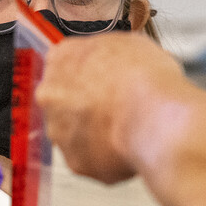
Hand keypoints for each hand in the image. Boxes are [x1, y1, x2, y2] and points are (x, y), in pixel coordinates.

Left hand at [36, 31, 185, 182]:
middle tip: (118, 107)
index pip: (65, 65)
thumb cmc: (145, 79)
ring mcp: (59, 131)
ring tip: (127, 129)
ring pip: (75, 133)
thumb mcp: (131, 44)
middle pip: (64, 101)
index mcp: (61, 59)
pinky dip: (107, 156)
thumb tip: (117, 63)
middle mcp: (51, 95)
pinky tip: (128, 146)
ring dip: (95, 132)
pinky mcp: (74, 161)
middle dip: (87, 106)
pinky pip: (90, 159)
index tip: (105, 80)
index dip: (90, 75)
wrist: (153, 119)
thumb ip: (108, 55)